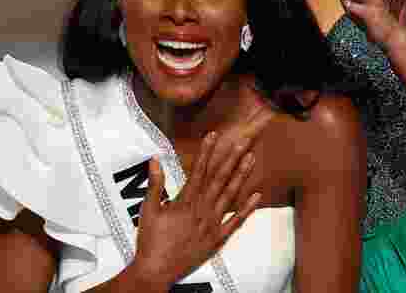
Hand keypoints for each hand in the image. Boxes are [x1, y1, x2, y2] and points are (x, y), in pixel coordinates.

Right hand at [131, 106, 273, 286]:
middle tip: (243, 141)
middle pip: (219, 178)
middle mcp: (202, 210)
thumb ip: (155, 184)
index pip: (199, 170)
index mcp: (185, 202)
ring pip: (230, 195)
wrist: (156, 271)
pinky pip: (235, 222)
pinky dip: (247, 209)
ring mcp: (212, 224)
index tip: (214, 135)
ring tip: (251, 158)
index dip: (207, 151)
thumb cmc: (151, 241)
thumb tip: (154, 161)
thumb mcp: (148, 210)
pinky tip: (257, 196)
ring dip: (241, 175)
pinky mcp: (217, 239)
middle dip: (231, 157)